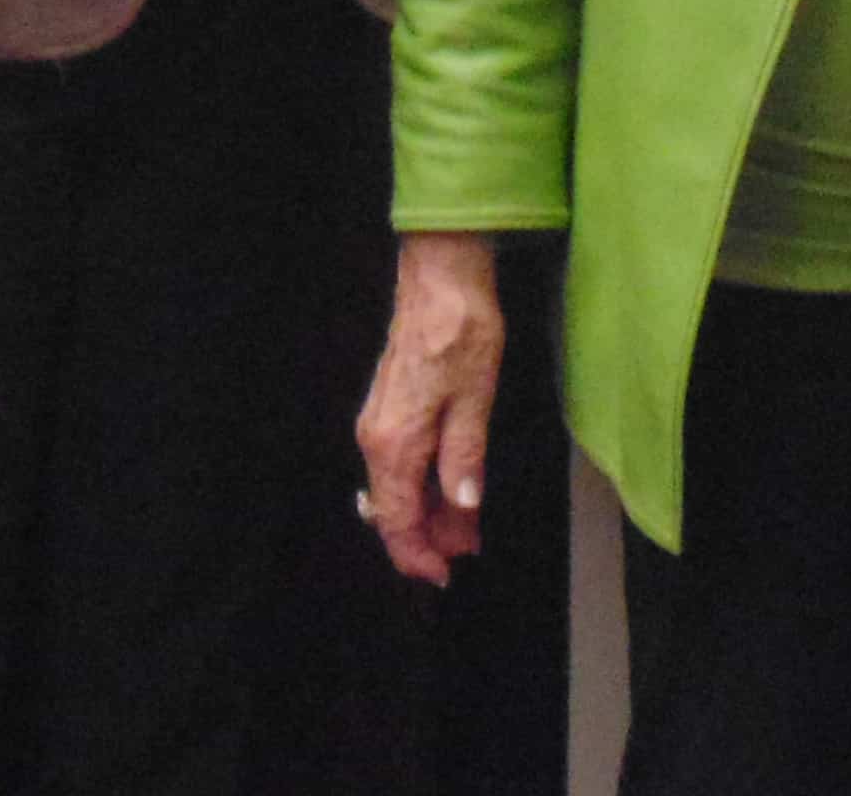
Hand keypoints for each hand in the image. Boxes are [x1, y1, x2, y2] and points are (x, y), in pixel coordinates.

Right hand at [355, 232, 506, 585]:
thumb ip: (464, 460)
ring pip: (394, 487)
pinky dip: (421, 484)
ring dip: (426, 511)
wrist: (440, 276)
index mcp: (393, 443)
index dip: (419, 553)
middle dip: (427, 537)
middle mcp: (375, 437)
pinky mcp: (387, 407)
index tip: (445, 574)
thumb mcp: (475, 401)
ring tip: (465, 524)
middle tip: (467, 549)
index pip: (397, 519)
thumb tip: (462, 510)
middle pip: (391, 509)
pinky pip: (397, 464)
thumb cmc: (461, 332)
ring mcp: (377, 422)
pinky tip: (449, 485)